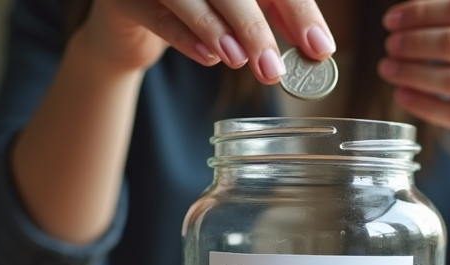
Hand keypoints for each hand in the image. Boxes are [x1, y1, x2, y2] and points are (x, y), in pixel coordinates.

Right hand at [76, 0, 336, 83]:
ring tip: (239, 60)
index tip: (319, 47)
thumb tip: (316, 47)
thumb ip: (277, 19)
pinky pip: (157, 14)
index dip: (297, 10)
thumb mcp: (242, 10)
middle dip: (255, 27)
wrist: (131, 23)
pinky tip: (209, 57)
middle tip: (273, 69)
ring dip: (217, 29)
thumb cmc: (196, 11)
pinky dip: (185, 37)